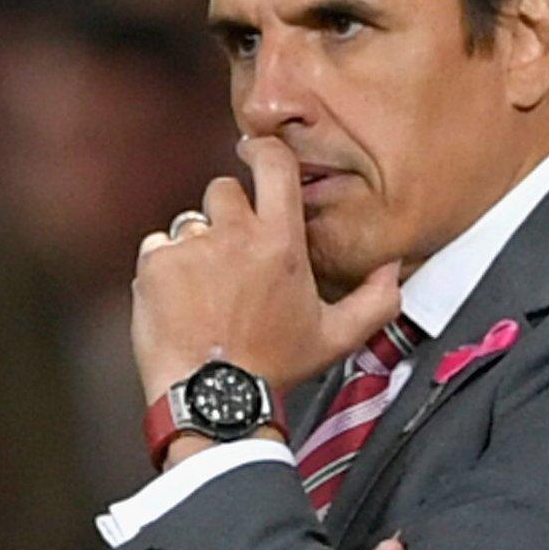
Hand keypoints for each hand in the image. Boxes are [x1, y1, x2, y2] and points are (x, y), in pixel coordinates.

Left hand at [133, 137, 399, 402]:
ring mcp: (190, 247)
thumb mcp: (336, 338)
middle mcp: (234, 236)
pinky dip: (164, 268)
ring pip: (189, 221)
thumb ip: (375, 300)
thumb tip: (393, 268)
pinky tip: (179, 301)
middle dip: (227, 214)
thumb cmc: (272, 369)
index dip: (263, 151)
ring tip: (205, 290)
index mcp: (280, 242)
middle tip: (231, 256)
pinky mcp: (155, 264)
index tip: (255, 154)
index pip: (274, 164)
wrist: (213, 398)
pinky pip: (157, 247)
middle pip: (224, 190)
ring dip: (196, 245)